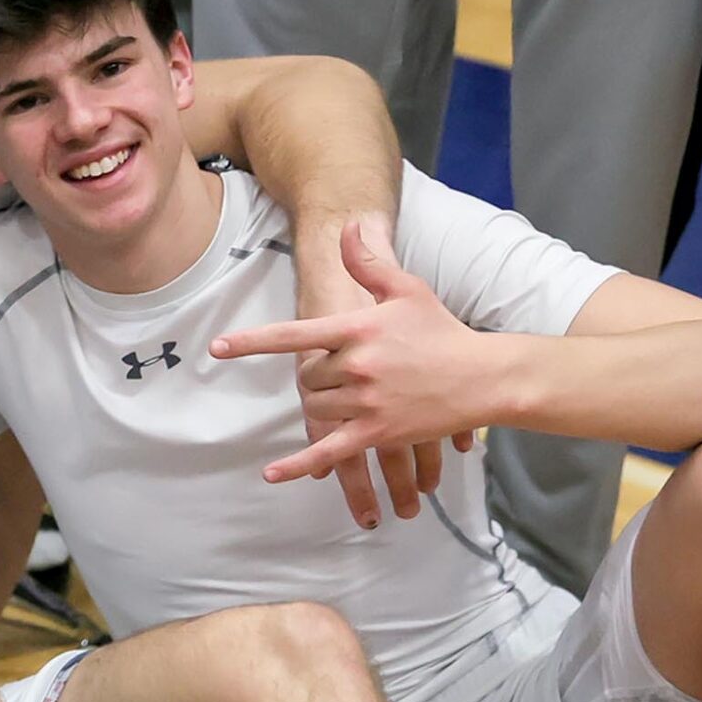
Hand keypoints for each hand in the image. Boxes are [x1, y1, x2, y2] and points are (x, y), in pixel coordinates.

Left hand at [214, 222, 489, 506]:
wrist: (484, 376)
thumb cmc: (443, 331)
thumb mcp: (407, 289)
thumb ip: (370, 262)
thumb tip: (347, 227)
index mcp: (359, 328)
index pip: (294, 334)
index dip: (252, 342)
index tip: (217, 348)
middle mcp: (358, 365)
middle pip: (307, 378)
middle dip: (317, 377)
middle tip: (349, 372)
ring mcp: (366, 402)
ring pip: (315, 408)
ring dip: (322, 405)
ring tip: (353, 398)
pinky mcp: (377, 433)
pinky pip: (328, 453)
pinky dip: (298, 466)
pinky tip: (272, 474)